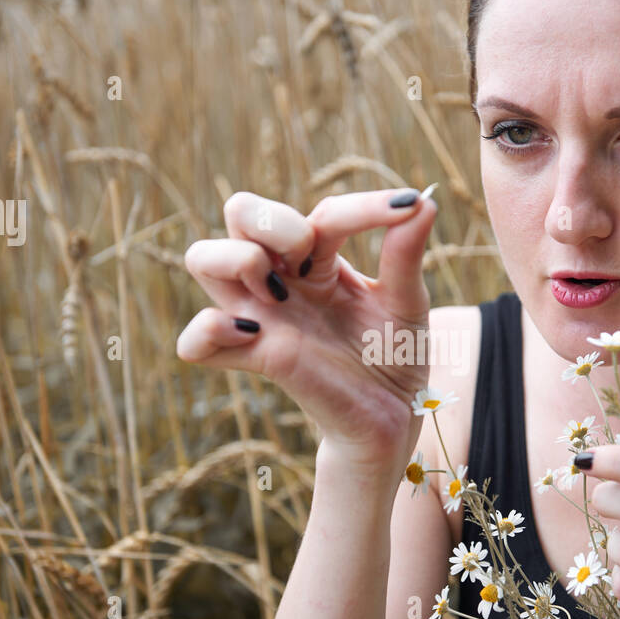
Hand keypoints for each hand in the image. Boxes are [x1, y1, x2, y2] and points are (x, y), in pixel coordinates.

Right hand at [177, 188, 438, 468]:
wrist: (394, 417)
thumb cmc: (394, 356)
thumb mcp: (408, 302)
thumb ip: (406, 254)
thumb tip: (424, 200)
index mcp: (319, 261)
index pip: (321, 213)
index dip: (360, 208)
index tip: (405, 209)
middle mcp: (283, 281)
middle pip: (240, 211)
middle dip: (272, 219)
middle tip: (309, 253)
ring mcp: (264, 318)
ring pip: (202, 258)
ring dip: (236, 257)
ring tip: (278, 291)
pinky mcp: (259, 359)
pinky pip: (195, 344)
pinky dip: (209, 331)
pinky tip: (253, 333)